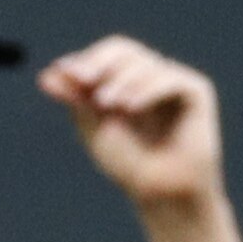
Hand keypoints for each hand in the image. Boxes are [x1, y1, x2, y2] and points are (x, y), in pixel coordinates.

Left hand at [39, 36, 222, 208]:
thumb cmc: (128, 163)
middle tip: (82, 80)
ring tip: (106, 103)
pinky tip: (130, 107)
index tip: (63, 73)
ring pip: (144, 62)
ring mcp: (173, 81)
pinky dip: (147, 89)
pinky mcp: (196, 90)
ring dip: (120, 80)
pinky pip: (170, 78)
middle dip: (99, 63)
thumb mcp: (94, 126)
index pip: (103, 56)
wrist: (160, 191)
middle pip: (123, 49)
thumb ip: (76, 98)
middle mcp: (149, 77)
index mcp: (124, 82)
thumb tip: (47, 74)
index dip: (84, 60)